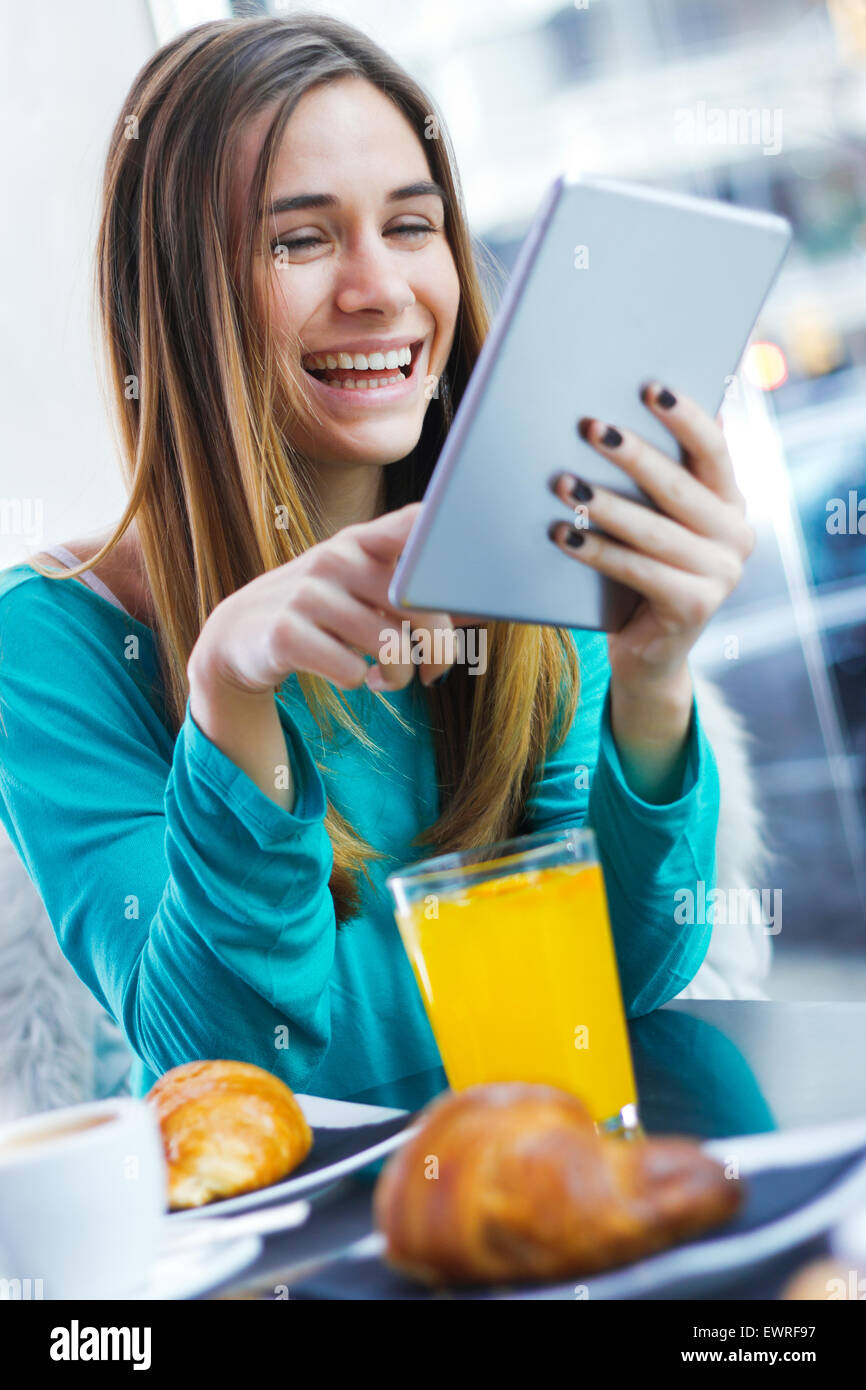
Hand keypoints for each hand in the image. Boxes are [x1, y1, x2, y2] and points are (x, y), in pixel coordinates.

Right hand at [188, 502, 455, 696]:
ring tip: (386, 678)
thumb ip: (414, 592)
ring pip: (392, 647)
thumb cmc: (321, 613)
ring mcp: (308, 594)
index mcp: (361, 541)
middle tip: (432, 672)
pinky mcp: (287, 634)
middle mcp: (336, 558)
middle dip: (438, 650)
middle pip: (422, 604)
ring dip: (399, 677)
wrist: (240, 637)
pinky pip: (354, 672)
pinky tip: (352, 676)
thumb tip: (482, 607)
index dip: (449, 536)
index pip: (414, 521)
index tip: (472, 562)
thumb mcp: (361, 589)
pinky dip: (361, 683)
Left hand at [548, 382, 754, 692]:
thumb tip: (641, 403)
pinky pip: (638, 570)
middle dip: (631, 453)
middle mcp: (738, 536)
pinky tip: (564, 534)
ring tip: (562, 482)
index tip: (649, 388)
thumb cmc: (642, 572)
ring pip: (654, 531)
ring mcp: (722, 576)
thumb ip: (662, 474)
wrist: (648, 652)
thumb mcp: (657, 520)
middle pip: (679, 487)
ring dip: (604, 504)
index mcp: (732, 503)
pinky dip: (597, 551)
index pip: (714, 450)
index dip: (685, 417)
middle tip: (588, 426)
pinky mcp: (695, 608)